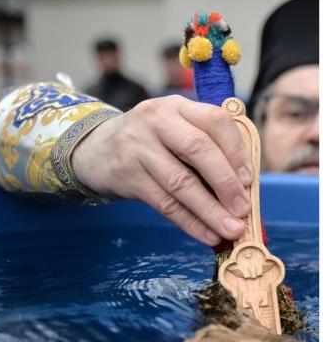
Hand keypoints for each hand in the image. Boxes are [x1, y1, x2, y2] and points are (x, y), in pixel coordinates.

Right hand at [72, 95, 252, 245]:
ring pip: (180, 182)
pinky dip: (189, 222)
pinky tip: (206, 234)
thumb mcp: (172, 128)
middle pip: (198, 150)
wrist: (93, 150)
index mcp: (175, 106)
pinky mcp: (126, 175)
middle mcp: (155, 121)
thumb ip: (204, 144)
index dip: (236, 151)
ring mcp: (137, 148)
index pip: (215, 121)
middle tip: (242, 210)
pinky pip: (164, 203)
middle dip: (225, 183)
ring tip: (230, 230)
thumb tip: (243, 187)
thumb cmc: (147, 142)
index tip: (248, 180)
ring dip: (210, 210)